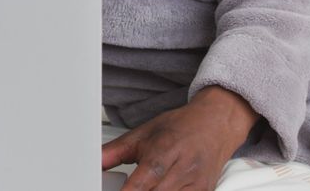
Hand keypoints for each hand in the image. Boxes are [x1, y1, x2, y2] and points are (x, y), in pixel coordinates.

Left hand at [102, 86, 258, 189]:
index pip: (140, 185)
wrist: (216, 124)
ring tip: (147, 186)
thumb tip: (93, 163)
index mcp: (164, 151)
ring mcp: (196, 186)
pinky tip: (160, 189)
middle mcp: (182, 170)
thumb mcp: (143, 133)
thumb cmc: (181, 127)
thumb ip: (114, 152)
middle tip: (125, 189)